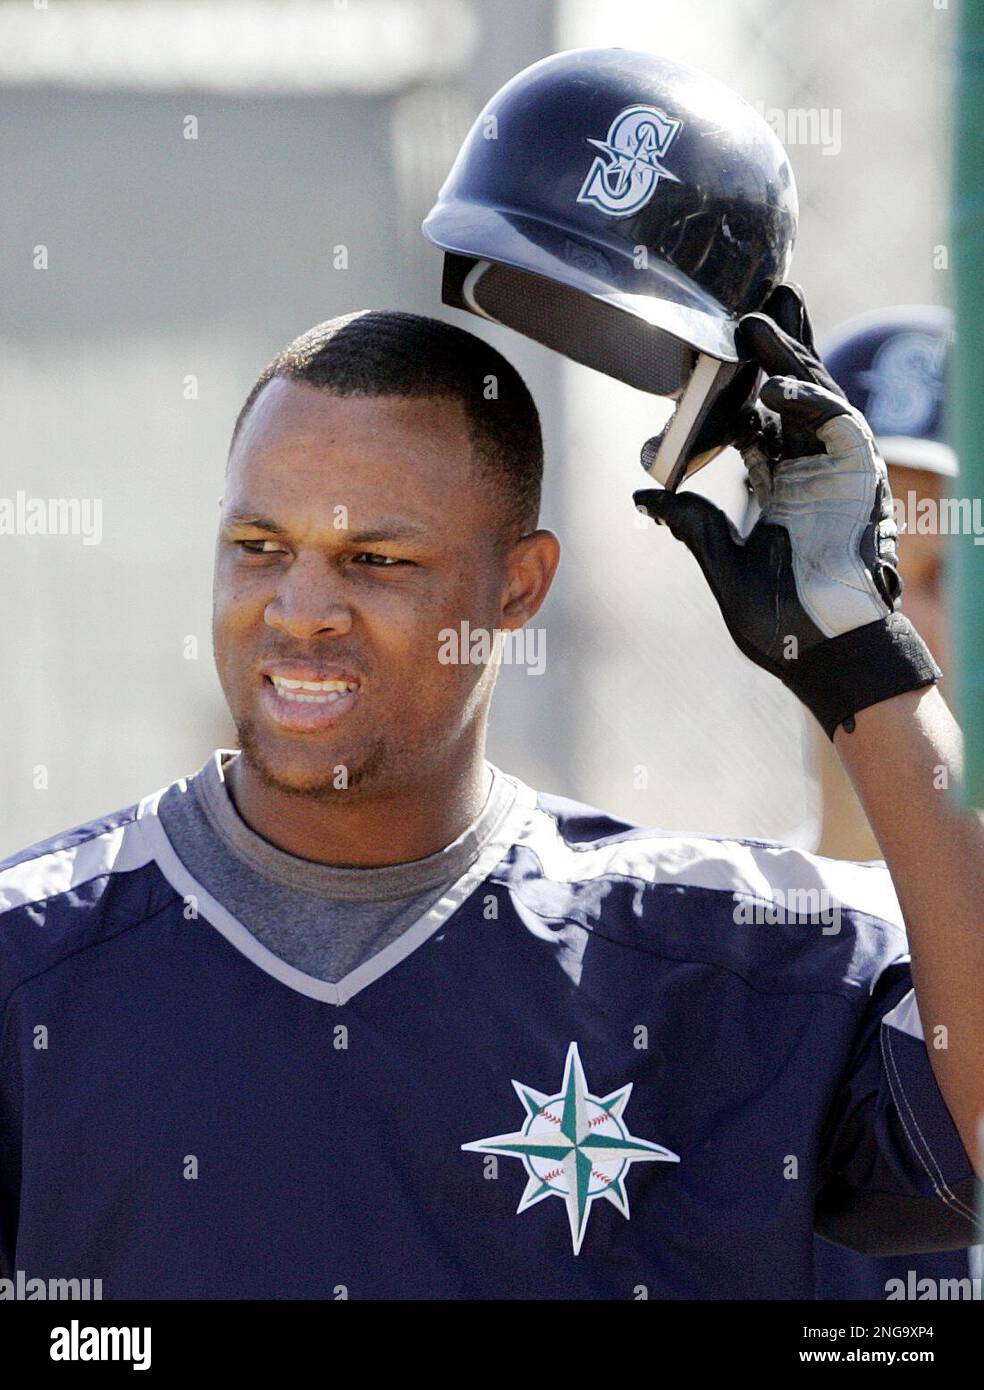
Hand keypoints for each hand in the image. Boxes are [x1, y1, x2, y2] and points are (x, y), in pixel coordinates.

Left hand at [633, 284, 940, 737]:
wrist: (822, 654)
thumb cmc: (777, 621)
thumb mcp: (721, 563)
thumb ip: (691, 523)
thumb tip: (645, 495)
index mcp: (776, 485)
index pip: (755, 419)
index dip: (734, 385)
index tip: (709, 350)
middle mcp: (808, 470)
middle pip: (791, 392)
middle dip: (774, 344)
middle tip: (754, 298)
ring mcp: (837, 472)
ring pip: (815, 396)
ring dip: (787, 358)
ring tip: (755, 323)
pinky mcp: (862, 479)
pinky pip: (840, 427)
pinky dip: (811, 403)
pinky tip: (779, 389)